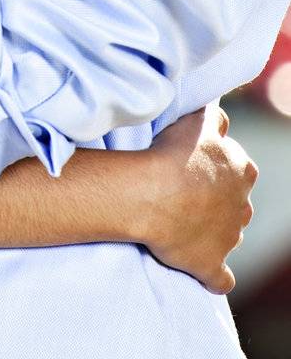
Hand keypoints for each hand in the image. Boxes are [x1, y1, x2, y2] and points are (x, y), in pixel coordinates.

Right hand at [141, 104, 256, 293]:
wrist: (153, 194)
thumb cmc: (173, 155)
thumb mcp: (197, 122)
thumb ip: (213, 119)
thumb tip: (219, 118)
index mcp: (243, 171)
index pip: (236, 168)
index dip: (213, 167)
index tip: (191, 165)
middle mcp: (243, 206)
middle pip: (233, 203)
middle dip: (215, 200)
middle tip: (183, 192)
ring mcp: (229, 238)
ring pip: (227, 235)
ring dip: (210, 230)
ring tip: (180, 221)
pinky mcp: (212, 265)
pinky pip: (220, 277)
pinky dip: (213, 274)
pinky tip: (203, 271)